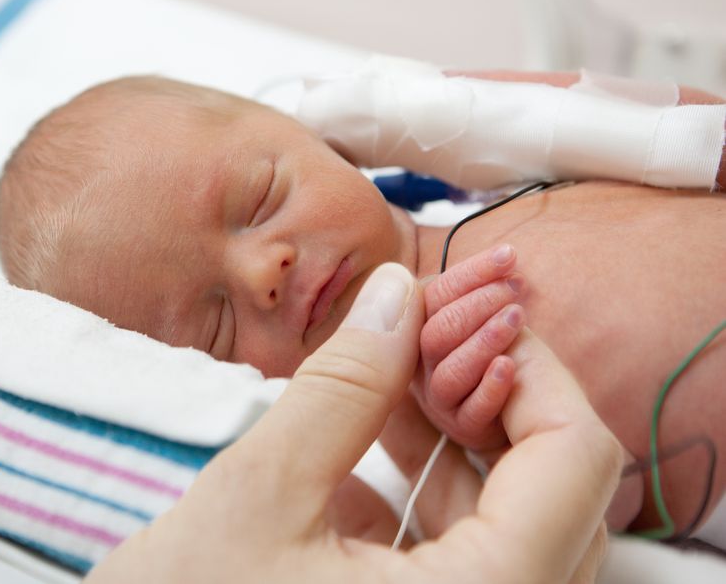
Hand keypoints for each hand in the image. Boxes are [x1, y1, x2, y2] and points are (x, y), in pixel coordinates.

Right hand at [85, 263, 621, 583]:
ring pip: (515, 518)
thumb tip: (399, 290)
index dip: (536, 365)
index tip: (473, 310)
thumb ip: (344, 385)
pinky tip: (377, 424)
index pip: (577, 463)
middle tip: (429, 328)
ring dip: (461, 432)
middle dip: (494, 393)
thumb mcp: (260, 493)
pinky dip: (431, 479)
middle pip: (558, 489)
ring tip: (396, 363)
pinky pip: (465, 547)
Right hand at [415, 244, 524, 450]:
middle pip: (436, 332)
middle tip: (515, 287)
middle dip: (478, 303)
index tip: (508, 255)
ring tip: (517, 316)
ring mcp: (440, 399)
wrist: (514, 405)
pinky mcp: (463, 427)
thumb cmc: (497, 351)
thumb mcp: (481, 317)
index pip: (432, 294)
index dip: (471, 273)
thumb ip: (477, 292)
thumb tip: (504, 255)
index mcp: (419, 329)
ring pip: (450, 371)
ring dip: (485, 339)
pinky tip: (510, 365)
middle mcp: (422, 365)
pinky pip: (472, 410)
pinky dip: (490, 387)